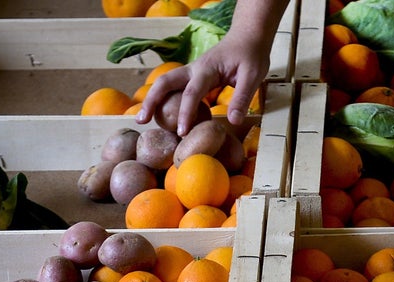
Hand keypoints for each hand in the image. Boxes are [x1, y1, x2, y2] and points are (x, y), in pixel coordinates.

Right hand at [136, 33, 269, 135]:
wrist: (247, 35)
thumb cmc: (251, 54)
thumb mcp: (253, 75)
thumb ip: (242, 97)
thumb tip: (234, 122)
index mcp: (207, 69)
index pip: (191, 93)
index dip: (185, 113)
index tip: (181, 132)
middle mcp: (193, 69)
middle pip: (164, 82)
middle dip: (150, 101)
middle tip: (140, 121)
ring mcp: (190, 72)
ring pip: (164, 83)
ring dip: (151, 99)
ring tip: (142, 119)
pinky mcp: (191, 76)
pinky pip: (173, 87)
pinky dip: (163, 99)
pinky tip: (160, 114)